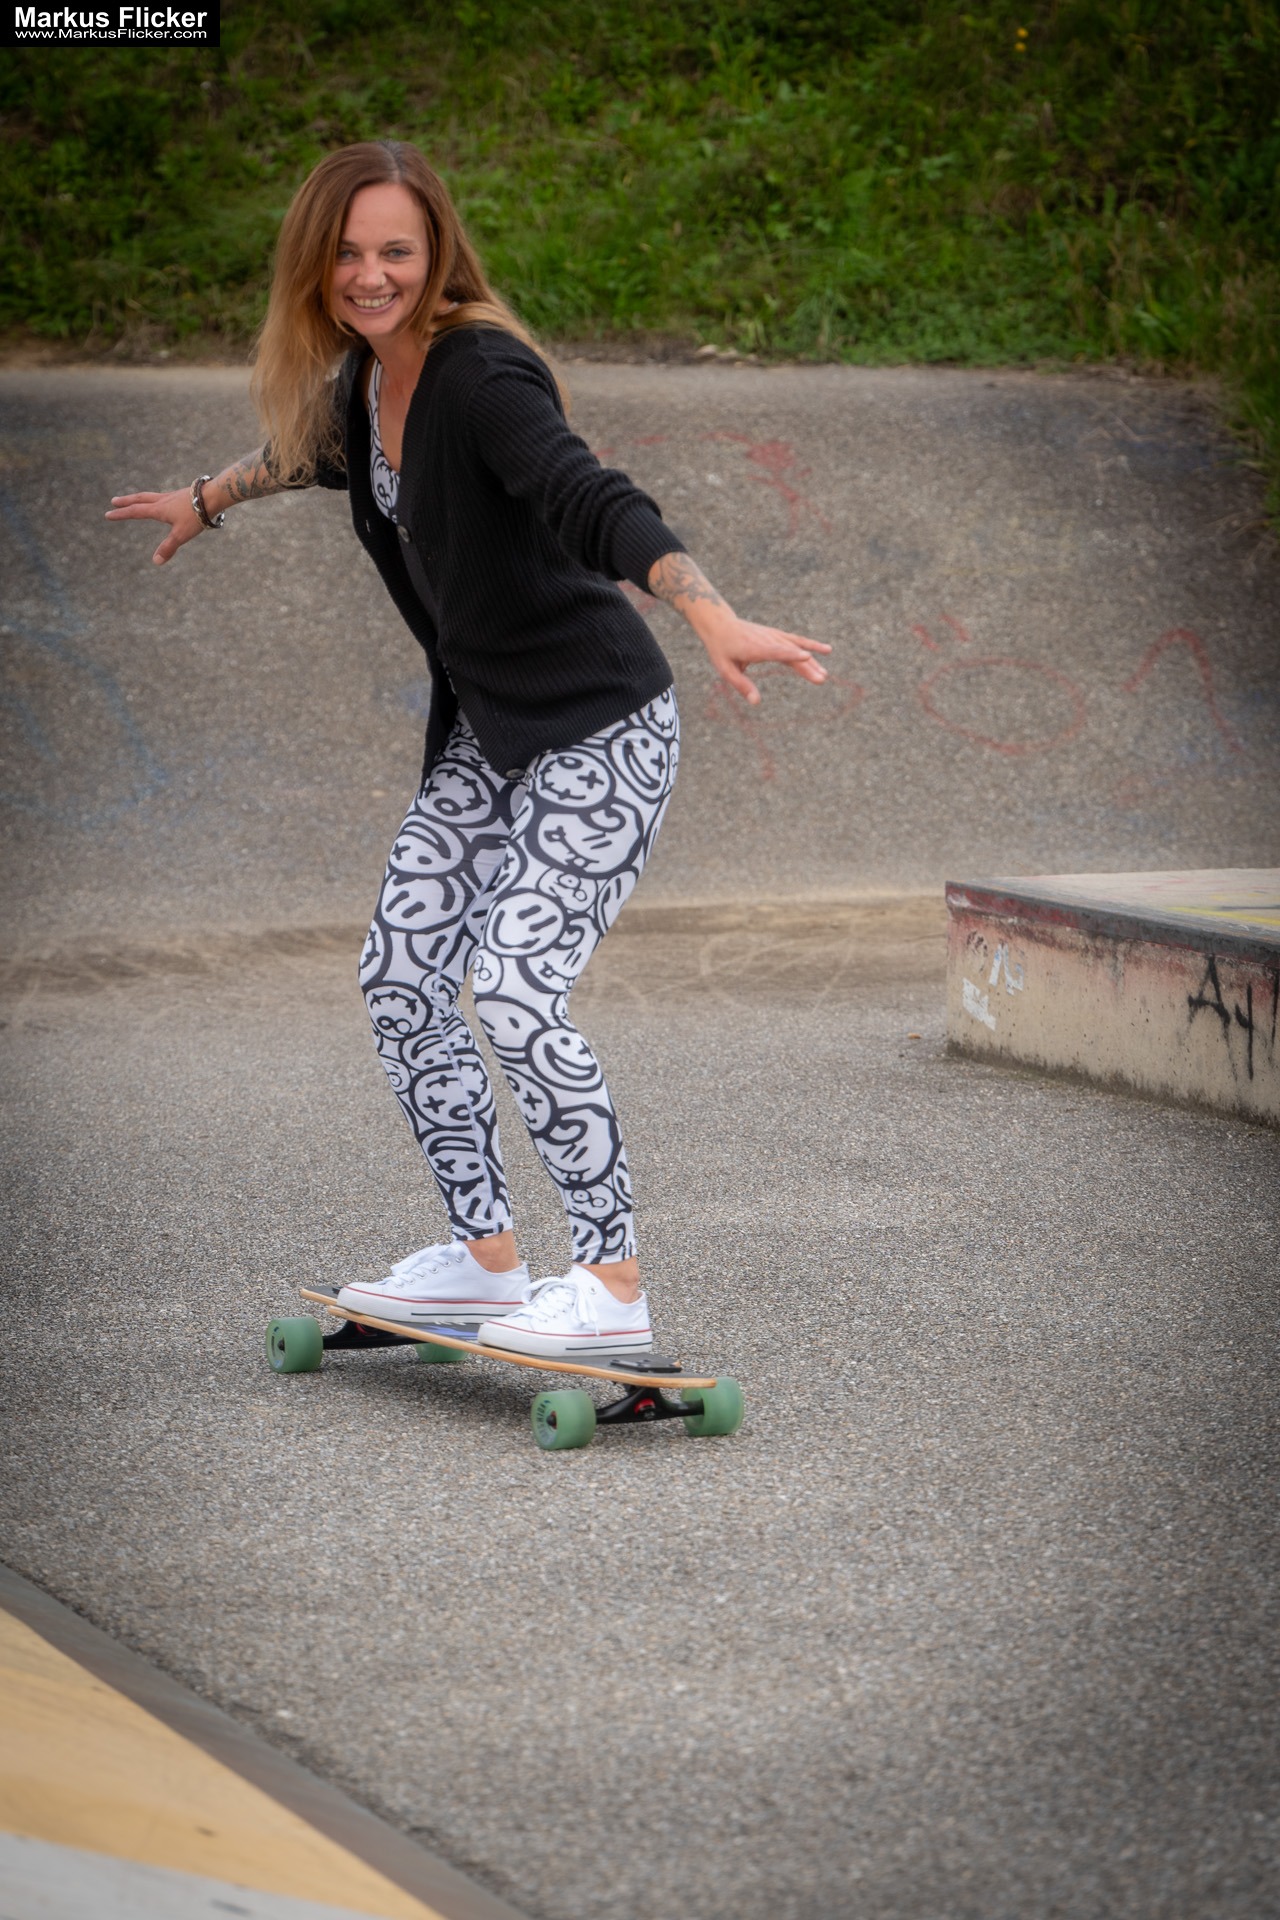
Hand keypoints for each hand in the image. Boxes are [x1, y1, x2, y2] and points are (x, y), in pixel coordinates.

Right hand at [105, 488, 203, 565]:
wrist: (213, 496)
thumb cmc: (196, 515)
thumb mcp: (181, 534)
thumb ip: (168, 547)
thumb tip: (156, 562)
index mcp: (158, 509)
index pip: (135, 512)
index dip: (121, 514)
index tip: (108, 514)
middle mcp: (162, 500)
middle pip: (140, 499)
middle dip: (126, 501)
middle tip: (114, 501)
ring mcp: (172, 496)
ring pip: (151, 496)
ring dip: (139, 498)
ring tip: (135, 500)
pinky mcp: (181, 495)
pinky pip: (163, 496)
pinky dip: (155, 498)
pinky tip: (162, 502)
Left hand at [644, 551, 830, 703]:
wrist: (721, 625)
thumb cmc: (722, 649)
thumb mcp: (726, 669)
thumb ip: (741, 685)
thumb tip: (756, 703)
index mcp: (754, 647)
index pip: (775, 651)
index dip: (791, 654)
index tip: (806, 657)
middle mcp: (768, 640)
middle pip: (790, 653)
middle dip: (806, 666)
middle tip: (821, 680)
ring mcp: (774, 636)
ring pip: (797, 648)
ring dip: (812, 661)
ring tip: (824, 675)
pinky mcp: (778, 636)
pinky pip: (797, 641)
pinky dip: (811, 645)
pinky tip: (826, 650)